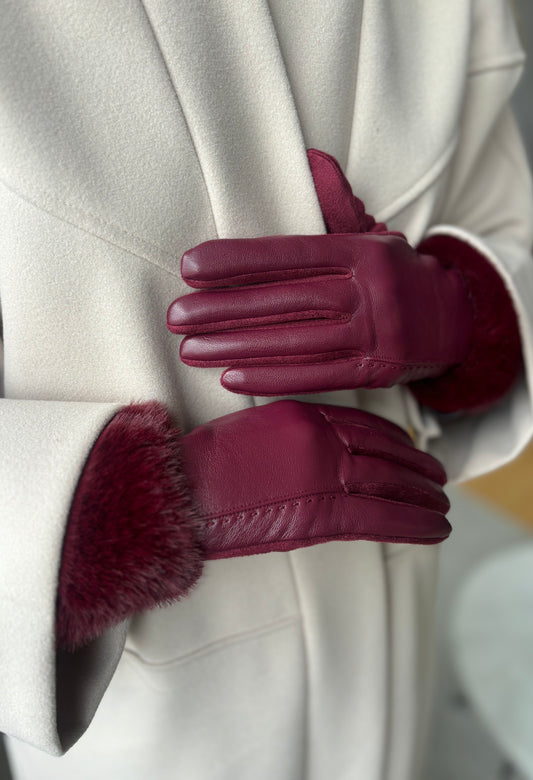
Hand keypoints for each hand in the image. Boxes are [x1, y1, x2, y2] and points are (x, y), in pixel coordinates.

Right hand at [57, 399, 449, 648]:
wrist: (172, 494)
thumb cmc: (202, 467)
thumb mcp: (251, 432)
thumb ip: (293, 438)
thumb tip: (323, 455)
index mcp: (301, 415)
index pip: (367, 426)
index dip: (399, 442)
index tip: (415, 451)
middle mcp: (319, 439)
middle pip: (387, 455)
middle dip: (419, 469)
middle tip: (440, 480)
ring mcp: (321, 475)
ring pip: (392, 485)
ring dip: (423, 498)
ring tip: (442, 507)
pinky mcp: (317, 514)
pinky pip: (380, 518)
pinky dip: (413, 524)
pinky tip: (433, 529)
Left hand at [167, 232, 472, 395]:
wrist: (453, 319)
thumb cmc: (395, 272)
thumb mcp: (373, 233)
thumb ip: (336, 203)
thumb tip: (310, 157)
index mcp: (361, 251)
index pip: (291, 254)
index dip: (239, 261)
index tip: (190, 267)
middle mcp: (368, 292)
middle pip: (286, 300)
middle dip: (225, 309)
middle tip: (176, 316)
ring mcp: (372, 335)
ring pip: (296, 341)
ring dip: (238, 348)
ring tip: (191, 349)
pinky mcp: (373, 372)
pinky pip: (316, 377)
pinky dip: (272, 379)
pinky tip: (231, 378)